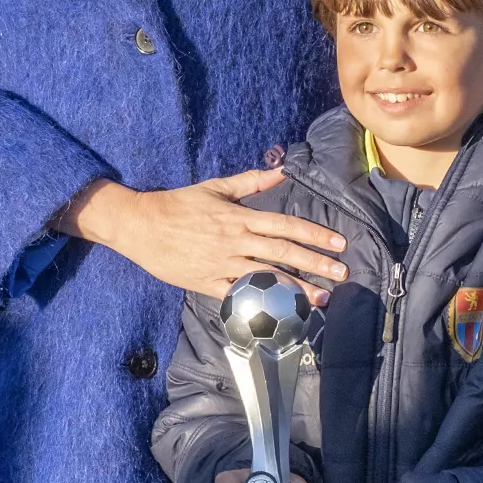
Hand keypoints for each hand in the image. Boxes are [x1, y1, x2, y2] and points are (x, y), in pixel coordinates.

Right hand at [59, 175, 345, 302]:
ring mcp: (222, 265)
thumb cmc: (178, 204)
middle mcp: (235, 241)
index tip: (338, 243)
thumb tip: (282, 170)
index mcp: (239, 216)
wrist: (140, 225)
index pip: (285, 225)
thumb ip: (250, 181)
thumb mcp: (215, 187)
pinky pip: (238, 296)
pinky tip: (280, 312)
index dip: (314, 234)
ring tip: (322, 298)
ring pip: (266, 277)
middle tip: (342, 272)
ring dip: (296, 288)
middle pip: (283, 253)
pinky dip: (260, 305)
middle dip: (315, 263)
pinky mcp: (207, 283)